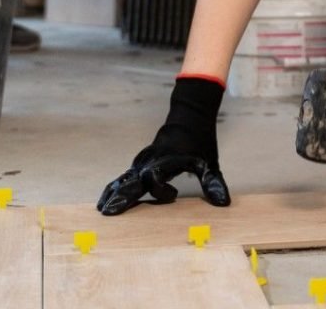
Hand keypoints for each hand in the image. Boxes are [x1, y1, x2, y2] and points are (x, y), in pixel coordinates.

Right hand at [97, 76, 229, 215]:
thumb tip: (224, 203)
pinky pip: (128, 173)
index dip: (161, 192)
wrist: (190, 114)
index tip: (174, 195)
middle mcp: (152, 160)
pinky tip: (111, 193)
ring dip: (115, 191)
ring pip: (127, 176)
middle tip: (106, 212)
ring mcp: (146, 159)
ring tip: (102, 207)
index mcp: (166, 160)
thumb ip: (213, 183)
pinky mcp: (144, 159)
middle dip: (121, 196)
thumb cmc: (199, 139)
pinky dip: (119, 184)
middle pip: (133, 180)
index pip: (155, 180)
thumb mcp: (209, 162)